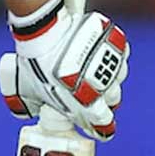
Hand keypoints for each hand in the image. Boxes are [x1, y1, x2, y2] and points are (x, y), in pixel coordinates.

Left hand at [0, 0, 129, 140]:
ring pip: (118, 75)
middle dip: (102, 95)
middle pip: (113, 98)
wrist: (43, 32)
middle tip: (86, 83)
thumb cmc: (36, 62)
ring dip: (108, 72)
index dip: (98, 120)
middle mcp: (106, 89)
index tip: (93, 115)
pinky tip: (97, 48)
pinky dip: (111, 50)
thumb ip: (42, 103)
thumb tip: (39, 110)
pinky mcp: (115, 44)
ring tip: (89, 63)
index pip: (105, 123)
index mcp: (88, 106)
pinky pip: (120, 52)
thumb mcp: (33, 90)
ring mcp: (113, 65)